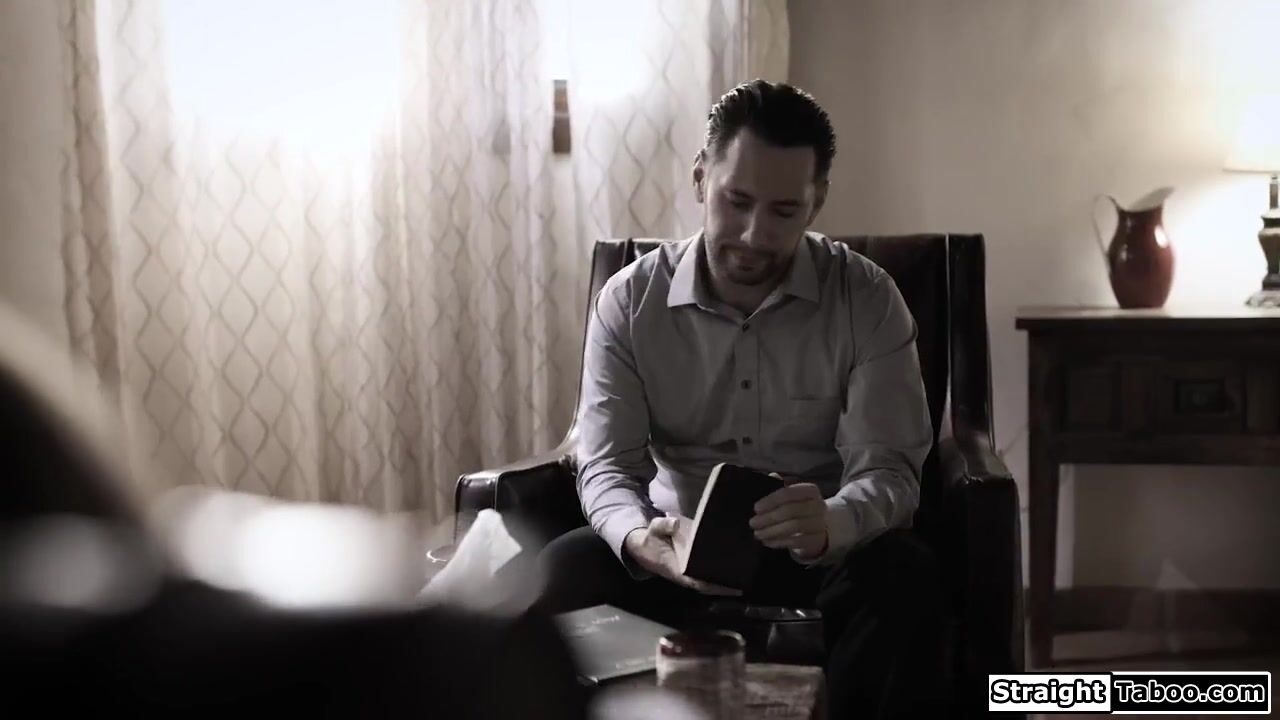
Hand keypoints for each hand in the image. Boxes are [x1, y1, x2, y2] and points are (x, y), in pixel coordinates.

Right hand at [623, 516, 741, 595]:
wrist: (643, 543)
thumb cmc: (651, 538)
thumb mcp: (653, 530)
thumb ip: (663, 526)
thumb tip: (676, 522)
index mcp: (676, 570)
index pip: (698, 583)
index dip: (714, 587)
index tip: (731, 589)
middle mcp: (685, 574)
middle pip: (708, 584)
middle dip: (724, 586)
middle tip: (743, 582)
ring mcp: (689, 570)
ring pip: (708, 579)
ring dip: (723, 579)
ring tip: (743, 574)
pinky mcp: (691, 564)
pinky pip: (707, 570)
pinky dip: (719, 570)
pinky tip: (733, 564)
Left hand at [750, 475, 828, 560]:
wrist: (816, 528)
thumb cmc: (798, 508)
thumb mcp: (789, 496)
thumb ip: (779, 486)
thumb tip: (772, 476)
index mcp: (810, 490)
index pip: (789, 493)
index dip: (771, 501)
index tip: (756, 508)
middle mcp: (818, 505)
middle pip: (791, 510)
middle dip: (769, 518)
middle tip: (753, 523)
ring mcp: (820, 524)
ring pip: (794, 526)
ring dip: (772, 531)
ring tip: (758, 534)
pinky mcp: (818, 540)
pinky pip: (797, 541)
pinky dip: (779, 542)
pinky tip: (767, 541)